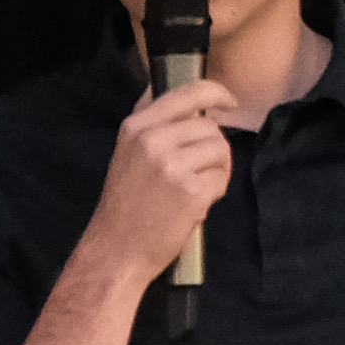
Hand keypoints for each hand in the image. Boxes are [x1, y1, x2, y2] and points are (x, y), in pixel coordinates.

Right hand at [87, 78, 240, 280]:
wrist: (116, 251)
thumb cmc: (124, 206)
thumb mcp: (127, 154)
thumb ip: (154, 126)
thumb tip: (192, 104)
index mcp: (136, 127)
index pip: (188, 93)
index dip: (216, 93)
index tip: (228, 102)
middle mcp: (153, 140)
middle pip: (209, 126)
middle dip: (211, 148)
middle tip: (196, 172)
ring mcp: (172, 165)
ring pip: (220, 149)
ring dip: (216, 169)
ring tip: (195, 189)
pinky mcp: (191, 190)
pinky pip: (221, 178)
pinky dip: (215, 191)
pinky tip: (195, 204)